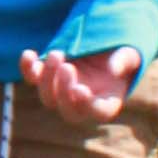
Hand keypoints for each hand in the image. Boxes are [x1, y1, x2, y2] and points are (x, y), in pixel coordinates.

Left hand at [22, 45, 141, 122]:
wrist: (105, 45)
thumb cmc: (121, 54)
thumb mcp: (129, 54)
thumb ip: (123, 61)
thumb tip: (113, 69)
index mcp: (107, 101)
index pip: (98, 112)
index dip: (88, 105)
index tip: (81, 90)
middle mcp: (83, 102)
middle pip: (68, 110)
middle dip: (64, 91)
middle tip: (67, 67)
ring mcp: (63, 92)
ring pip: (48, 97)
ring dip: (47, 78)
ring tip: (57, 54)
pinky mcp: (48, 77)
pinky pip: (33, 78)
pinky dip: (28, 68)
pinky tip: (29, 54)